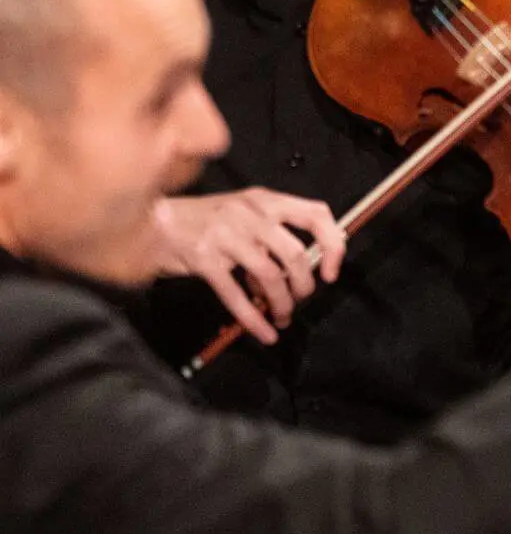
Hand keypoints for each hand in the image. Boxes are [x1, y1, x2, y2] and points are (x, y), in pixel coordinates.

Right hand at [153, 188, 346, 344]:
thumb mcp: (242, 214)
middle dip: (304, 284)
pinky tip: (264, 332)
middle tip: (300, 299)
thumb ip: (270, 236)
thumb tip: (293, 274)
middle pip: (295, 253)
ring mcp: (227, 235)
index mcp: (266, 200)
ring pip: (270, 275)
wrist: (155, 222)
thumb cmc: (202, 220)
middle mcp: (251, 214)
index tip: (332, 271)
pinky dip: (254, 320)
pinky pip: (236, 296)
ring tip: (282, 316)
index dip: (333, 243)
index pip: (316, 213)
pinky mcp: (205, 259)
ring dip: (282, 303)